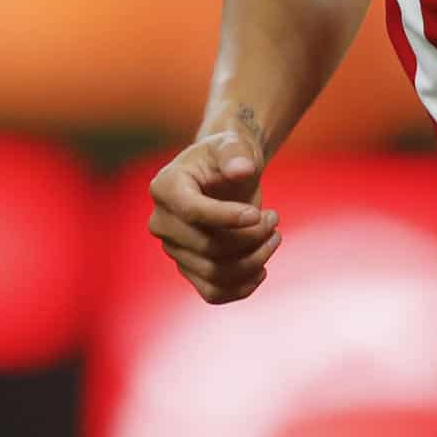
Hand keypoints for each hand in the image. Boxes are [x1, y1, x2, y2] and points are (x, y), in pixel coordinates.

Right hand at [147, 131, 280, 303]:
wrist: (225, 173)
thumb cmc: (228, 156)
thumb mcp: (232, 144)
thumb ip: (235, 153)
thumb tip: (241, 170)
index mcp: (165, 186)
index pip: (193, 212)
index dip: (228, 217)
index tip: (259, 214)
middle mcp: (162, 221)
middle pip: (206, 246)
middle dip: (250, 237)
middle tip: (274, 218)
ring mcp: (173, 248)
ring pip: (213, 272)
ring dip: (253, 261)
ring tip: (275, 236)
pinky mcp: (188, 268)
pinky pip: (212, 292)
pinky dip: (240, 288)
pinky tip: (262, 270)